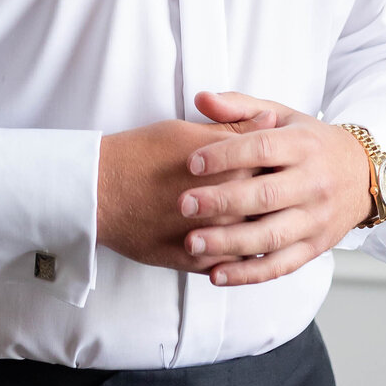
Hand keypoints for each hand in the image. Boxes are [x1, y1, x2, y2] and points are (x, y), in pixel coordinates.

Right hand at [96, 108, 278, 272]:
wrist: (100, 189)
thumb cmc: (141, 153)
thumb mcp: (188, 130)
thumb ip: (235, 128)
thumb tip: (273, 119)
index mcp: (231, 168)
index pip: (274, 169)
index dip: (281, 167)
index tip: (285, 166)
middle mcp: (228, 204)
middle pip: (270, 207)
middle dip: (277, 203)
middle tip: (282, 196)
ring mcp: (212, 235)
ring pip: (254, 241)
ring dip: (261, 233)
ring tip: (265, 224)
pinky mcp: (195, 259)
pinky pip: (229, 265)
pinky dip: (238, 260)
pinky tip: (240, 251)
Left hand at [177, 90, 372, 286]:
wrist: (363, 174)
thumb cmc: (310, 142)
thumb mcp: (282, 115)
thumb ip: (240, 106)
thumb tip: (200, 97)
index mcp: (302, 145)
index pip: (262, 149)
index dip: (226, 155)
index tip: (191, 163)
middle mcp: (313, 183)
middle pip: (265, 195)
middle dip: (222, 201)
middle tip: (183, 205)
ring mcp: (316, 218)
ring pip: (272, 235)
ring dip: (230, 243)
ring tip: (192, 243)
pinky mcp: (315, 247)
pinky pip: (282, 265)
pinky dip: (249, 274)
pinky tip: (217, 274)